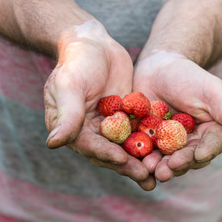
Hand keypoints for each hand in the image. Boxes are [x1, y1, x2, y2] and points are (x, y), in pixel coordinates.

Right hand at [43, 20, 154, 189]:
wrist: (94, 43)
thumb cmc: (77, 61)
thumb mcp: (70, 86)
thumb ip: (67, 115)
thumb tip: (53, 143)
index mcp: (71, 129)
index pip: (90, 146)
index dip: (106, 154)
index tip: (122, 160)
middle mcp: (89, 132)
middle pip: (110, 153)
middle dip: (128, 166)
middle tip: (147, 178)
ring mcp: (109, 126)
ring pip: (126, 148)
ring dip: (140, 162)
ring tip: (157, 176)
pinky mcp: (125, 118)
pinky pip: (138, 133)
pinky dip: (150, 143)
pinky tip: (167, 152)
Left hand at [133, 50, 221, 181]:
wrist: (158, 68)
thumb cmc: (189, 76)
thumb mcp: (213, 91)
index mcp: (212, 133)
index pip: (211, 146)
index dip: (204, 152)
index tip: (197, 156)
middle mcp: (192, 143)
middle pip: (187, 158)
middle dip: (178, 164)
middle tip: (168, 168)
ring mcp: (169, 145)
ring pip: (167, 160)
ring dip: (159, 166)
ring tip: (150, 168)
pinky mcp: (149, 143)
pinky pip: (146, 153)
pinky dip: (141, 159)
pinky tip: (135, 161)